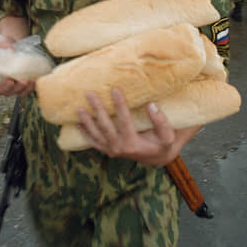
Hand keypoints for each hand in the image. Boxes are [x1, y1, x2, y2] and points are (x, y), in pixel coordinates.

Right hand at [0, 33, 34, 98]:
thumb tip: (12, 50)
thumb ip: (3, 44)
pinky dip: (29, 88)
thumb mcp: (1, 41)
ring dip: (19, 90)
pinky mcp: (22, 84)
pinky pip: (25, 91)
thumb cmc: (4, 45)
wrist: (16, 44)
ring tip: (25, 81)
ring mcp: (11, 85)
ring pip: (14, 93)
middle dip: (5, 89)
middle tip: (10, 81)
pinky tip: (32, 80)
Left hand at [77, 88, 199, 166]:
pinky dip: (85, 133)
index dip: (120, 105)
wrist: (157, 157)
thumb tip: (151, 105)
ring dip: (86, 121)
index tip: (115, 89)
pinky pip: (93, 142)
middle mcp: (119, 148)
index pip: (124, 121)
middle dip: (97, 109)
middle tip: (90, 94)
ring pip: (96, 134)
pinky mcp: (108, 149)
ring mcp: (111, 150)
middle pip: (105, 127)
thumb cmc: (162, 143)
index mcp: (133, 144)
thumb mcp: (168, 136)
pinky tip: (77, 123)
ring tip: (79, 108)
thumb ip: (161, 122)